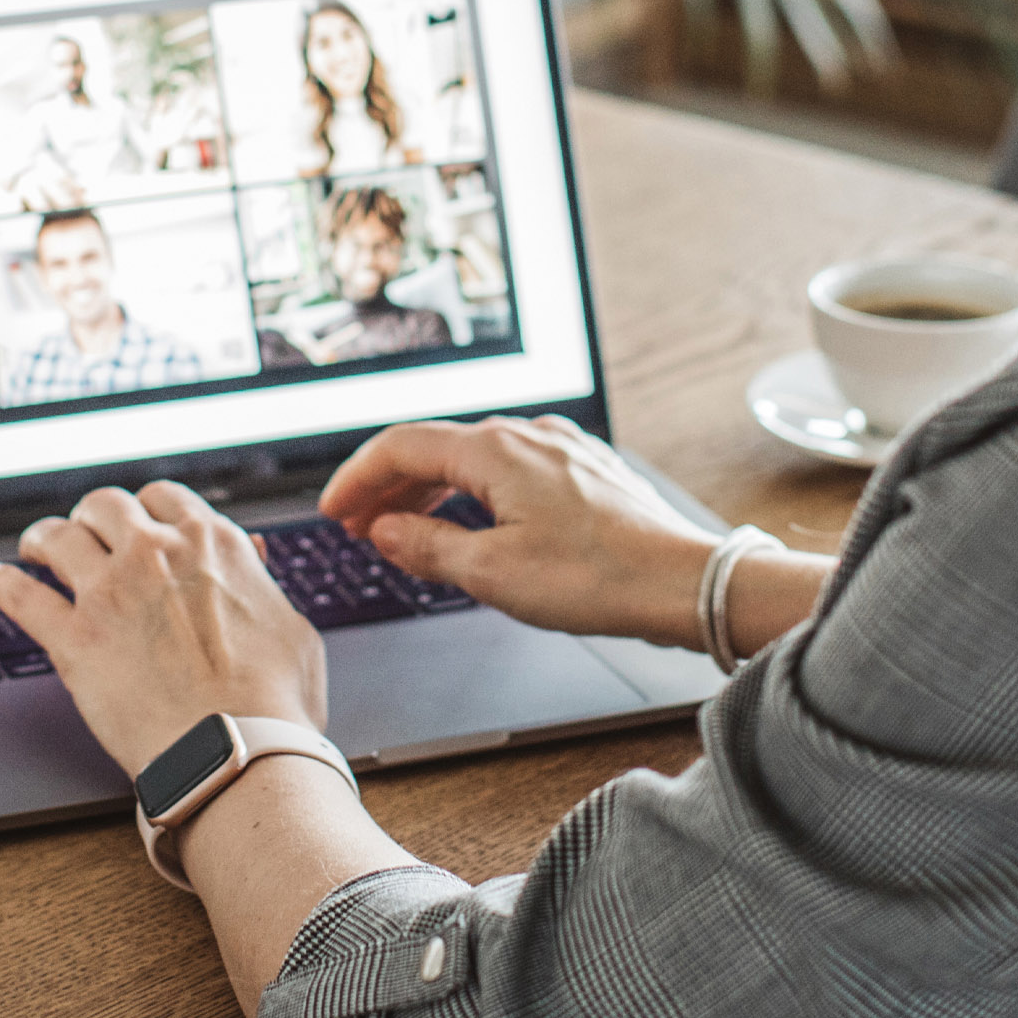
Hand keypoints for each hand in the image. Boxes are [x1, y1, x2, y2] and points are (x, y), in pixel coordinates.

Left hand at [0, 483, 326, 775]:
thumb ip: (260, 583)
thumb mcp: (290, 626)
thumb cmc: (274, 702)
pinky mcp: (74, 638)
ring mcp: (109, 592)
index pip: (164, 498)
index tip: (138, 524)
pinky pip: (23, 597)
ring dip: (43, 538)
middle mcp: (154, 554)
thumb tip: (252, 556)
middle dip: (92, 516)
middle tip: (84, 532)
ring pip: (58, 537)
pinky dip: (4, 585)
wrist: (238, 751)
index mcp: (211, 544)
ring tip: (34, 547)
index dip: (146, 510)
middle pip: (106, 506)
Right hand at [318, 415, 716, 649]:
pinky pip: (510, 470)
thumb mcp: (492, 574)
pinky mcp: (584, 470)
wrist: (684, 582)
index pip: (400, 446)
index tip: (333, 510)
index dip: (356, 478)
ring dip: (431, 493)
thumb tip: (386, 531)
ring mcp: (559, 448)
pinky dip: (475, 494)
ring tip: (408, 532)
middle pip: (435, 448)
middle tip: (360, 529)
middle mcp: (526, 435)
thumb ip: (427, 547)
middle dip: (389, 488)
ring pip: (474, 459)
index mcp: (494, 450)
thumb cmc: (598, 578)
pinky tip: (474, 526)